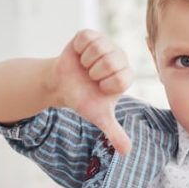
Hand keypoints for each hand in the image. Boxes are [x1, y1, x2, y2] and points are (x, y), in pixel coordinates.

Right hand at [53, 29, 133, 154]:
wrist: (62, 85)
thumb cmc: (83, 99)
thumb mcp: (99, 117)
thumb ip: (114, 133)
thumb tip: (126, 152)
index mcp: (126, 75)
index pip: (121, 78)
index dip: (105, 85)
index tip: (99, 88)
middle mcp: (119, 57)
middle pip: (111, 62)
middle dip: (95, 74)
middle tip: (90, 77)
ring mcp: (105, 44)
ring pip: (99, 49)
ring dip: (86, 62)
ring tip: (85, 67)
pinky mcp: (90, 35)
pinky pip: (86, 39)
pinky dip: (78, 50)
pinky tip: (79, 56)